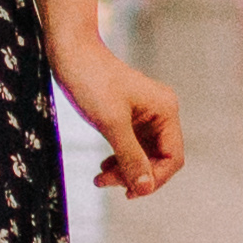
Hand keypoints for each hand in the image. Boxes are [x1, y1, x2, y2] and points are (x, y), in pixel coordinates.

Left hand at [49, 28, 182, 197]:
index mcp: (166, 110)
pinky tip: (103, 168)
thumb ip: (130, 157)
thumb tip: (144, 188)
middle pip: (159, 159)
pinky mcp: (127, 115)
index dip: (154, 179)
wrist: (69, 51)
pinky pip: (131, 146)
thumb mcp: (111, 124)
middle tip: (106, 182)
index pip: (173, 157)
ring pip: (143, 155)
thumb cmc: (92, 80)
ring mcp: (144, 114)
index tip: (128, 191)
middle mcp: (160, 112)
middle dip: (135, 175)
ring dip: (125, 170)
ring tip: (100, 179)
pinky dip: (119, 159)